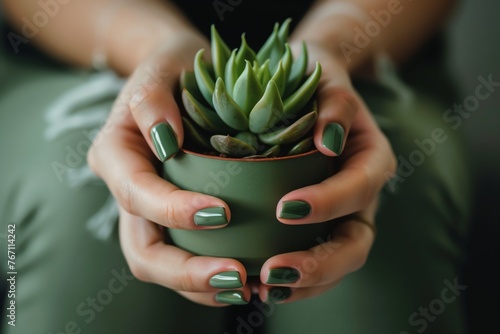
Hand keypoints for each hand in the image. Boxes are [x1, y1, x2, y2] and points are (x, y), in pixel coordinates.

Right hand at [88, 32, 251, 305]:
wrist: (185, 75)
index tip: (223, 211)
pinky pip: (186, 258)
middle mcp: (128, 192)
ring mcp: (151, 211)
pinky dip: (211, 277)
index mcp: (116, 155)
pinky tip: (246, 278)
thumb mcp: (161, 65)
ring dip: (201, 285)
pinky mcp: (175, 219)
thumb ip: (151, 98)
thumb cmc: (174, 68)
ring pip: (164, 265)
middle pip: (143, 250)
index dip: (173, 210)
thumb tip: (164, 140)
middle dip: (187, 270)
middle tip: (237, 275)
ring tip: (247, 286)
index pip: (137, 194)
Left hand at [258, 43, 396, 302]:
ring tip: (264, 287)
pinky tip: (260, 284)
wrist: (307, 89)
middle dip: (319, 263)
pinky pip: (313, 258)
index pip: (360, 187)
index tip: (285, 207)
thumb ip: (336, 103)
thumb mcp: (328, 79)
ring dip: (304, 281)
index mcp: (371, 159)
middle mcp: (361, 195)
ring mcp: (341, 216)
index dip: (330, 202)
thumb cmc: (315, 81)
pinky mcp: (318, 226)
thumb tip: (329, 139)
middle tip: (275, 271)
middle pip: (355, 242)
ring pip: (336, 260)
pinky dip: (293, 278)